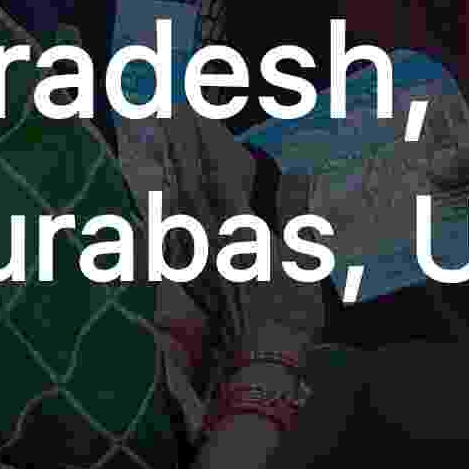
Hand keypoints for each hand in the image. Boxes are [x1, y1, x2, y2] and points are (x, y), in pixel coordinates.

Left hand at [169, 120, 329, 358]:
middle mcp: (214, 239)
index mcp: (242, 229)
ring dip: (173, 173)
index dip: (206, 142)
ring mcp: (201, 260)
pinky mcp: (196, 278)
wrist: (265, 357)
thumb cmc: (291, 308)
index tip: (192, 112)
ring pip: (180, 207)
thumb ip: (295, 212)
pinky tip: (165, 204)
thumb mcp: (304, 257)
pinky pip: (176, 237)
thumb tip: (298, 172)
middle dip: (182, 149)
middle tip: (168, 115)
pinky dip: (169, 213)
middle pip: (192, 184)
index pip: (220, 176)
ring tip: (164, 147)